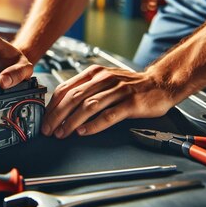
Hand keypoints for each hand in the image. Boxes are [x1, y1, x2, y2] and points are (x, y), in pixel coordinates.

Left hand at [41, 65, 176, 137]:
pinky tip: (83, 132)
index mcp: (94, 73)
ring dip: (72, 121)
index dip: (53, 106)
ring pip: (88, 106)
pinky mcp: (130, 102)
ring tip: (63, 133)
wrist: (160, 83)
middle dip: (57, 115)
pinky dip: (94, 125)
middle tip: (49, 130)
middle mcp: (104, 79)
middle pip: (73, 97)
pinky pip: (108, 115)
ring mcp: (117, 90)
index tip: (45, 119)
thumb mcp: (105, 80)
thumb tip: (62, 106)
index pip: (66, 88)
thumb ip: (86, 89)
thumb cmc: (131, 85)